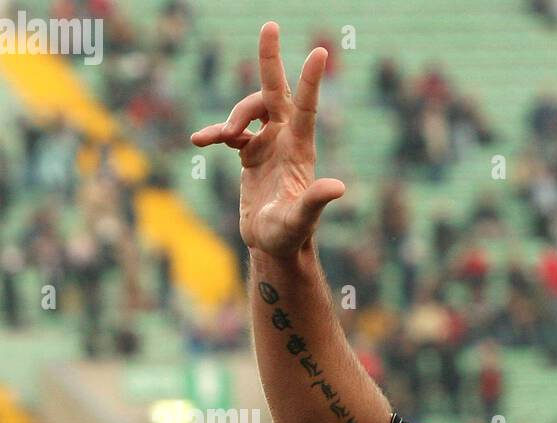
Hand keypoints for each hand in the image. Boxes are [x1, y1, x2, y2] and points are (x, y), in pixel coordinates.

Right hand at [190, 22, 344, 258]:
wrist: (275, 246)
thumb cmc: (290, 236)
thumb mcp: (300, 219)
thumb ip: (315, 201)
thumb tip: (338, 188)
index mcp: (300, 149)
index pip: (306, 107)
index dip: (311, 80)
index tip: (320, 51)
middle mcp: (285, 141)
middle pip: (276, 93)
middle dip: (270, 60)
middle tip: (270, 25)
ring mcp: (268, 145)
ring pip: (247, 110)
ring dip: (232, 117)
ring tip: (220, 138)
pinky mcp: (250, 154)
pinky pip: (228, 132)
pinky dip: (214, 132)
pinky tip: (200, 142)